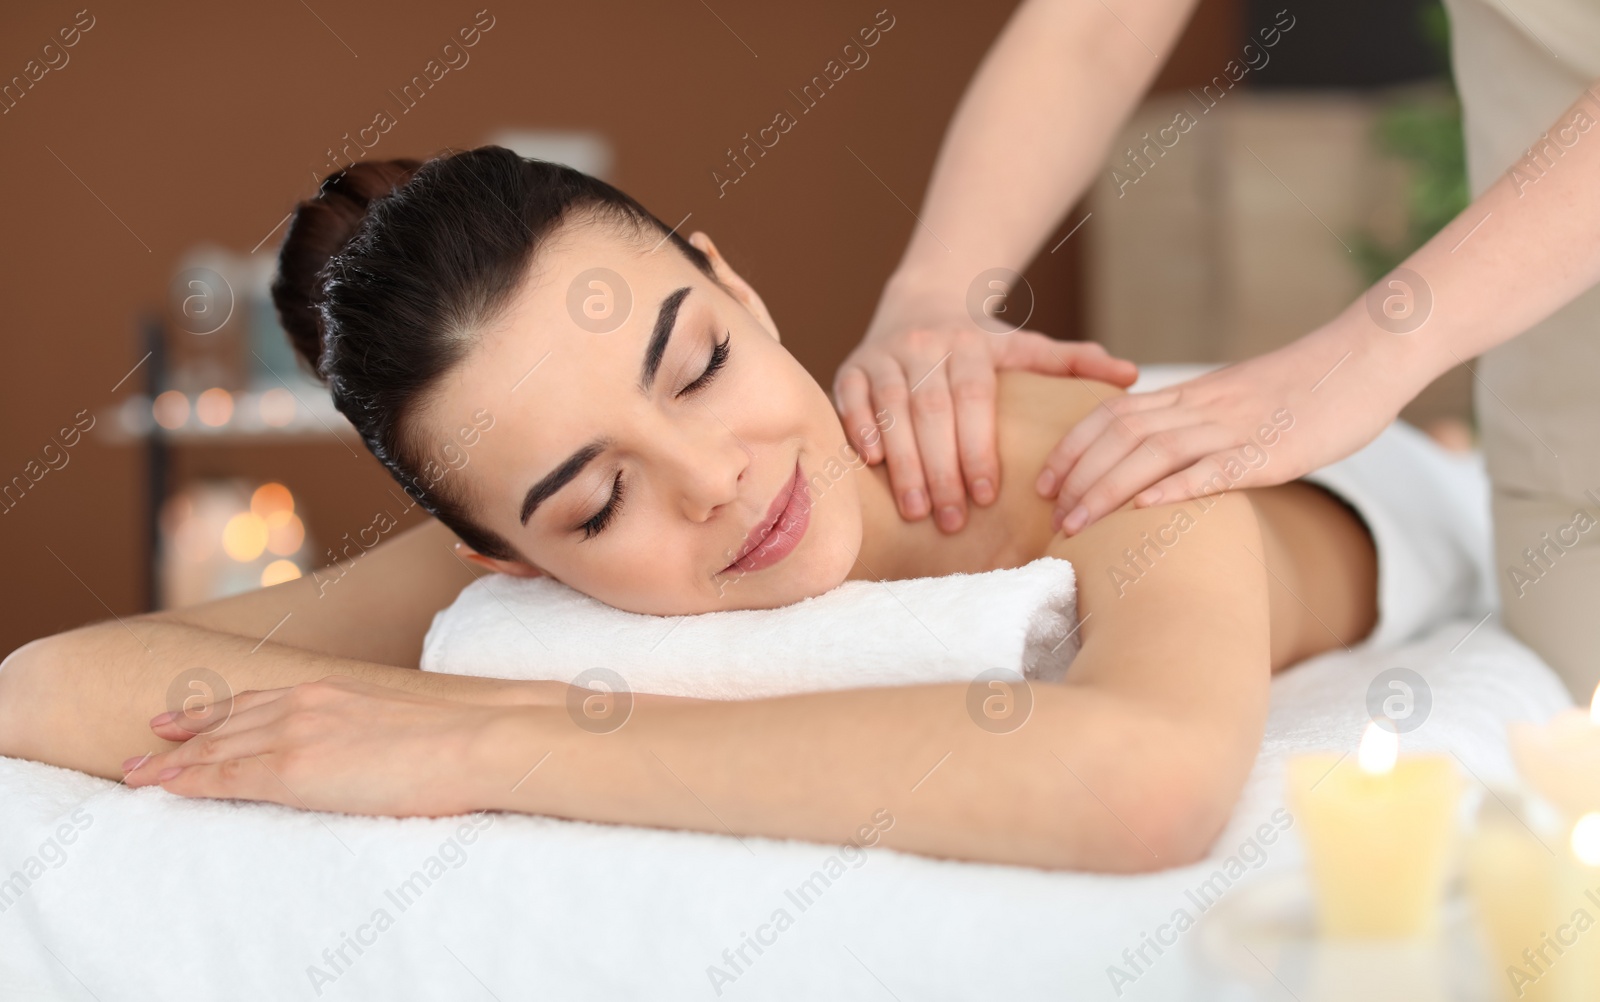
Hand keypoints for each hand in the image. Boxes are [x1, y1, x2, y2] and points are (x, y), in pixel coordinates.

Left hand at [122, 675, 508, 816]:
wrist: (478, 739)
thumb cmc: (459, 738)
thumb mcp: (402, 722)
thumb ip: (372, 730)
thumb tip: (372, 748)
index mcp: (333, 691)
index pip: (260, 702)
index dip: (218, 713)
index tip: (186, 720)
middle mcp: (305, 702)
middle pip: (228, 721)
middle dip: (183, 735)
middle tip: (145, 743)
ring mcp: (297, 732)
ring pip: (216, 747)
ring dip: (172, 761)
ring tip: (136, 772)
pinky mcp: (295, 768)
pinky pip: (225, 776)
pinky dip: (187, 781)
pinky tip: (161, 788)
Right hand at [834, 301, 1136, 532]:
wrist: (921, 302)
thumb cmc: (980, 343)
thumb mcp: (1025, 345)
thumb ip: (1072, 363)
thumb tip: (1131, 375)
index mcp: (971, 343)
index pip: (974, 399)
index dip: (977, 447)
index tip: (985, 495)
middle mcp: (925, 345)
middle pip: (931, 412)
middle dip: (940, 469)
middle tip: (951, 520)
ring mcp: (884, 356)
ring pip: (891, 411)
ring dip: (902, 463)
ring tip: (916, 510)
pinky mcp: (851, 367)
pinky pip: (850, 400)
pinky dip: (859, 430)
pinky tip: (871, 465)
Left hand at [1037, 329, 1407, 533]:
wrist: (1370, 356)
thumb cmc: (1310, 386)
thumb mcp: (1242, 400)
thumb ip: (1202, 421)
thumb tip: (1168, 457)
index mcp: (1194, 394)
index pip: (1114, 413)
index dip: (1073, 447)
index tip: (1046, 480)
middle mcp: (1205, 406)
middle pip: (1121, 434)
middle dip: (1077, 475)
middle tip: (1049, 513)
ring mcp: (1237, 427)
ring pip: (1154, 453)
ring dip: (1107, 490)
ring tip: (1076, 525)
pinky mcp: (1273, 450)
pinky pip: (1215, 468)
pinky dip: (1175, 489)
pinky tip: (1144, 511)